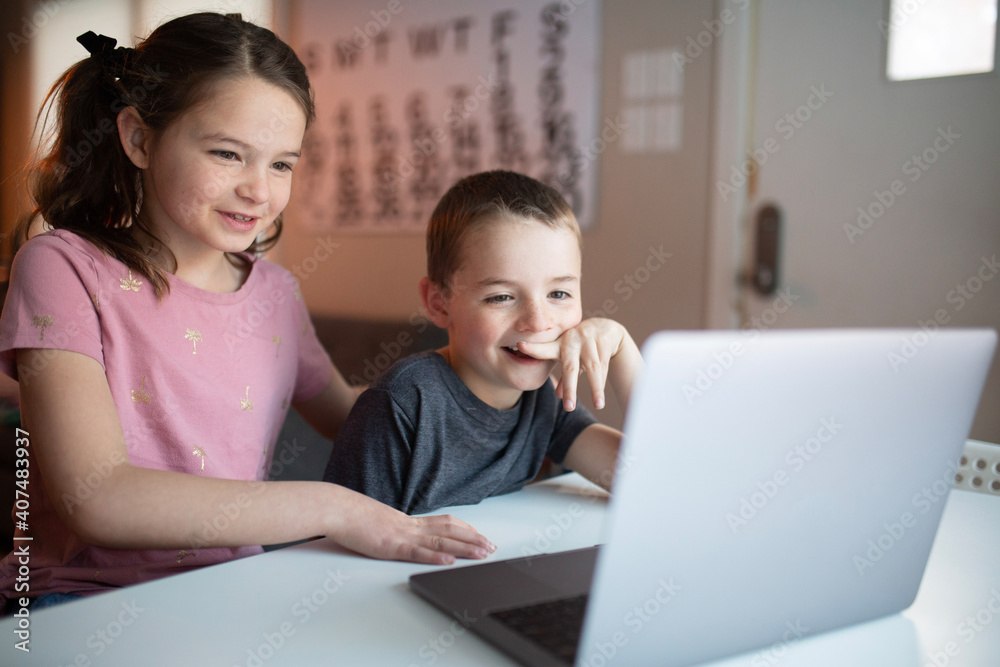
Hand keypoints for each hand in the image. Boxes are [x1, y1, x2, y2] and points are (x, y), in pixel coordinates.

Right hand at [327, 486, 495, 564]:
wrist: (338, 508)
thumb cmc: (354, 517)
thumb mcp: (380, 523)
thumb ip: (394, 529)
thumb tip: (399, 535)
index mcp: (409, 521)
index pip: (445, 522)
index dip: (465, 529)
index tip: (480, 535)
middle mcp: (411, 526)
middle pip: (450, 530)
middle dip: (473, 539)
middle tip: (491, 547)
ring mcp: (403, 535)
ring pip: (441, 541)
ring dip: (465, 548)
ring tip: (483, 553)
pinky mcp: (391, 546)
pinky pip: (418, 552)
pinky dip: (436, 556)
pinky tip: (450, 560)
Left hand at [517, 317, 629, 411]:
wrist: (606, 328)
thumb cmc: (581, 347)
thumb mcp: (570, 359)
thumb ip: (564, 377)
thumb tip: (558, 395)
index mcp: (560, 345)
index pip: (544, 349)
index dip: (533, 348)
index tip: (520, 345)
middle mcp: (572, 341)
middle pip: (570, 368)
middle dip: (570, 388)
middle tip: (568, 408)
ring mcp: (588, 340)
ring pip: (593, 368)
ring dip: (596, 388)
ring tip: (598, 406)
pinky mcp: (603, 341)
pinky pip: (604, 365)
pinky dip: (603, 381)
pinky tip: (602, 395)